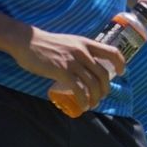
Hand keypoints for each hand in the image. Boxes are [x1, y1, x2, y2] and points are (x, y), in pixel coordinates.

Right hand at [12, 27, 126, 108]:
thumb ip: (80, 51)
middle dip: (105, 89)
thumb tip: (88, 66)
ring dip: (95, 98)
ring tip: (92, 104)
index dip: (120, 64)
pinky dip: (83, 100)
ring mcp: (73, 61)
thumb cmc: (46, 44)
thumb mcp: (70, 43)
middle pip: (102, 74)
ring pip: (92, 84)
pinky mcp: (62, 71)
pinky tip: (82, 106)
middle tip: (101, 97)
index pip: (112, 52)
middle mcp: (83, 52)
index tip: (120, 73)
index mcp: (86, 43)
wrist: (26, 41)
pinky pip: (79, 89)